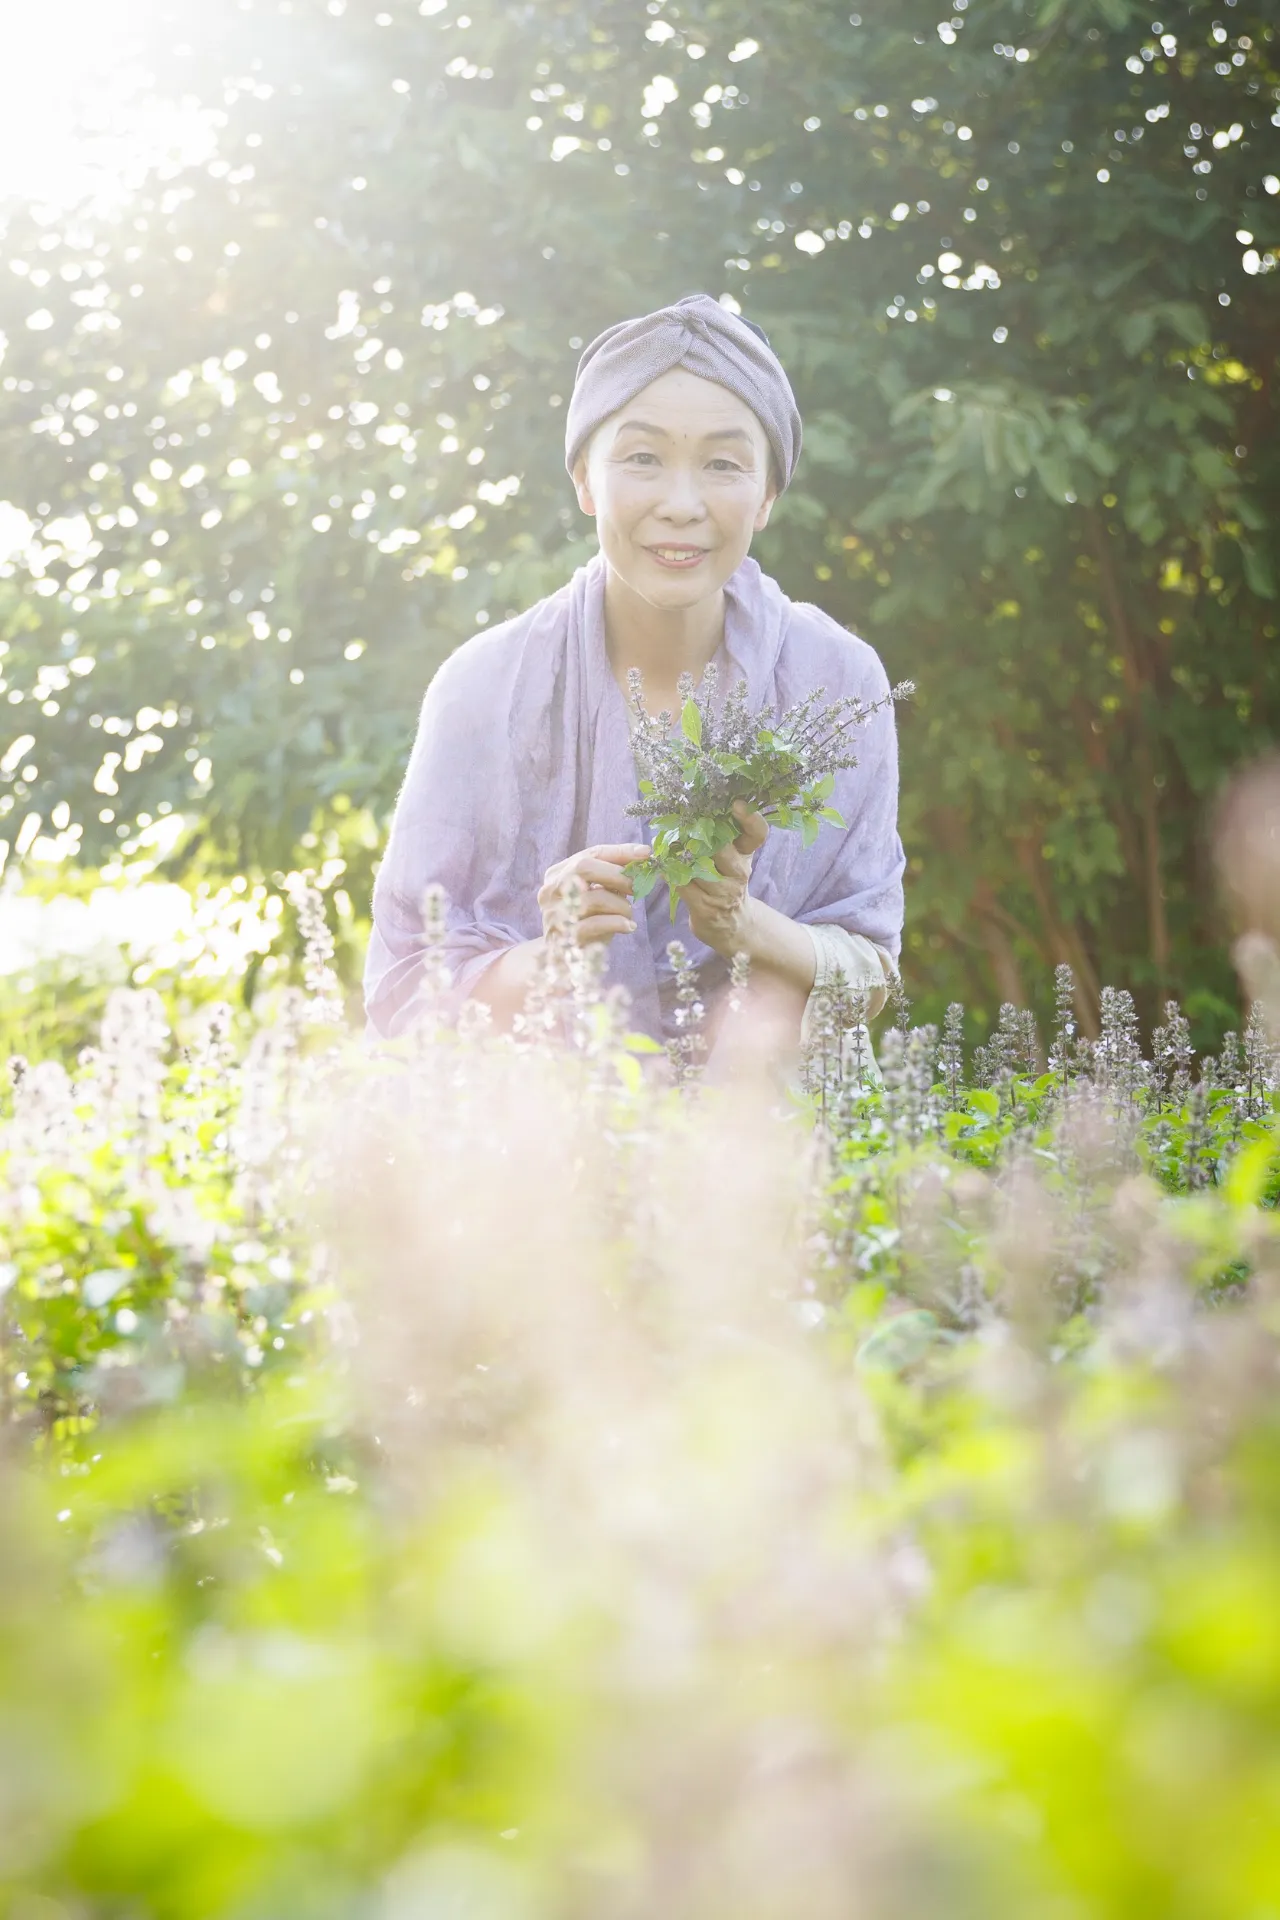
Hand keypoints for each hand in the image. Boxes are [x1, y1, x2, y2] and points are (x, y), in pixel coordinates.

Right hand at [538, 843, 650, 945]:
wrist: (565, 961)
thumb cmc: (587, 921)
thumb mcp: (597, 894)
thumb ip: (612, 877)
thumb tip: (642, 856)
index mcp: (557, 874)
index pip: (590, 854)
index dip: (620, 852)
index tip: (646, 853)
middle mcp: (551, 891)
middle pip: (584, 868)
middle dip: (618, 875)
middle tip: (636, 886)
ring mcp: (555, 914)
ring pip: (593, 897)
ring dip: (620, 905)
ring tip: (628, 915)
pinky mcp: (565, 938)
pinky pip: (596, 924)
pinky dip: (618, 923)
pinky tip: (628, 927)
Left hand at [680, 803, 767, 957]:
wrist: (731, 924)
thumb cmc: (725, 882)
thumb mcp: (732, 858)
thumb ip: (720, 836)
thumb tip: (690, 808)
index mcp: (746, 854)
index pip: (757, 834)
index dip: (750, 819)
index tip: (736, 804)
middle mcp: (739, 872)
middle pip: (721, 848)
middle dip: (698, 836)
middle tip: (681, 825)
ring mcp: (723, 892)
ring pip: (697, 866)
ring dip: (678, 855)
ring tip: (667, 844)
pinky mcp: (706, 907)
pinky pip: (683, 884)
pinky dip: (670, 874)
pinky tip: (664, 867)